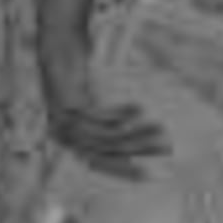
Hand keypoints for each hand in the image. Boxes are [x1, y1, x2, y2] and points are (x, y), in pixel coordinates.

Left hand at [39, 19, 158, 175]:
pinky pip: (97, 116)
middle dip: (135, 150)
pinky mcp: (67, 103)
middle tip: (163, 148)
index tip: (148, 174)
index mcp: (68, 139)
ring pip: (103, 136)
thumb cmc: (80, 76)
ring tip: (158, 126)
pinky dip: (119, 114)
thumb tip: (137, 136)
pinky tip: (139, 108)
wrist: (59, 48)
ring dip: (134, 132)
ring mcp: (63, 119)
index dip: (122, 170)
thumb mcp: (95, 103)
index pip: (98, 162)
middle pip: (103, 151)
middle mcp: (63, 134)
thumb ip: (110, 122)